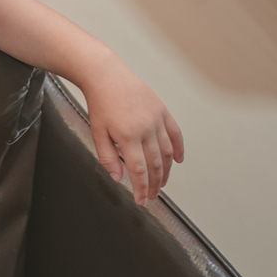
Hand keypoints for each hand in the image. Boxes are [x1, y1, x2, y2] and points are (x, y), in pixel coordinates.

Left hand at [80, 59, 183, 206]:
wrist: (107, 75)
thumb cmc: (100, 103)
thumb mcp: (97, 132)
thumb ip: (108, 158)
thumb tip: (119, 179)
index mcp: (128, 136)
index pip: (139, 171)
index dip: (142, 188)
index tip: (142, 200)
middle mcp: (146, 128)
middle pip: (156, 164)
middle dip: (155, 184)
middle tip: (153, 195)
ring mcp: (157, 119)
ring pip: (167, 152)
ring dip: (167, 171)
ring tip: (162, 183)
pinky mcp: (162, 110)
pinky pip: (175, 133)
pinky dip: (179, 149)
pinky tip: (177, 161)